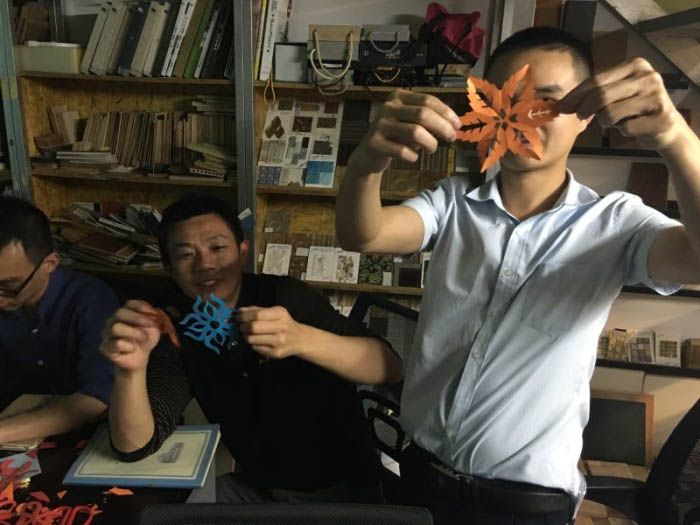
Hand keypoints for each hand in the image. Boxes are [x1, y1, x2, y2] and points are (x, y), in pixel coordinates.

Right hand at [100, 300, 161, 373]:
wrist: (139, 358)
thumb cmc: (145, 339)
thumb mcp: (153, 327)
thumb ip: (154, 317)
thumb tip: (154, 311)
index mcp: (125, 313)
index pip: (129, 303)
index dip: (141, 307)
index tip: (153, 314)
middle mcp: (113, 321)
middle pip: (120, 313)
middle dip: (138, 318)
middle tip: (151, 325)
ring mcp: (107, 334)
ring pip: (116, 328)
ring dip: (134, 333)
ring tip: (143, 339)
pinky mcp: (105, 347)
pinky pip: (116, 344)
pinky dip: (128, 346)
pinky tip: (132, 349)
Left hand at [237, 306, 305, 359]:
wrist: (299, 339)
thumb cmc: (283, 323)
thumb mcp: (274, 312)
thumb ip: (257, 310)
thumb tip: (240, 311)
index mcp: (280, 314)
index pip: (257, 314)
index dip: (244, 316)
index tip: (239, 316)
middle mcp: (282, 328)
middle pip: (253, 327)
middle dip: (243, 326)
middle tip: (242, 326)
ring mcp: (279, 342)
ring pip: (251, 339)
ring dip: (246, 336)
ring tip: (249, 333)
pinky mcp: (276, 353)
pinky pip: (255, 348)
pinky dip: (253, 344)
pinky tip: (258, 341)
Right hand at [348, 89, 461, 174]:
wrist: (369, 154)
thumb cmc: (396, 137)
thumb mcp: (411, 123)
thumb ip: (429, 120)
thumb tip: (454, 125)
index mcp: (398, 97)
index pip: (427, 100)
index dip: (445, 112)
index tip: (457, 125)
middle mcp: (388, 107)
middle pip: (423, 114)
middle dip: (442, 127)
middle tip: (452, 138)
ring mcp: (380, 125)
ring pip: (415, 133)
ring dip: (430, 143)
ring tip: (431, 149)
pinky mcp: (375, 143)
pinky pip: (403, 151)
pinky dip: (413, 156)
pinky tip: (412, 157)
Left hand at [557, 57, 687, 149]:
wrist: (667, 125)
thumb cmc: (635, 108)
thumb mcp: (618, 92)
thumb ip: (596, 91)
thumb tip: (561, 104)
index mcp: (635, 65)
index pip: (596, 79)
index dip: (575, 95)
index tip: (561, 106)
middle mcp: (648, 77)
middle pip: (600, 96)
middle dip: (583, 109)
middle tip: (579, 116)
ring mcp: (656, 96)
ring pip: (610, 114)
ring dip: (605, 122)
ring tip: (616, 120)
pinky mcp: (661, 117)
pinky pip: (625, 128)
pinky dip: (623, 131)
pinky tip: (634, 126)